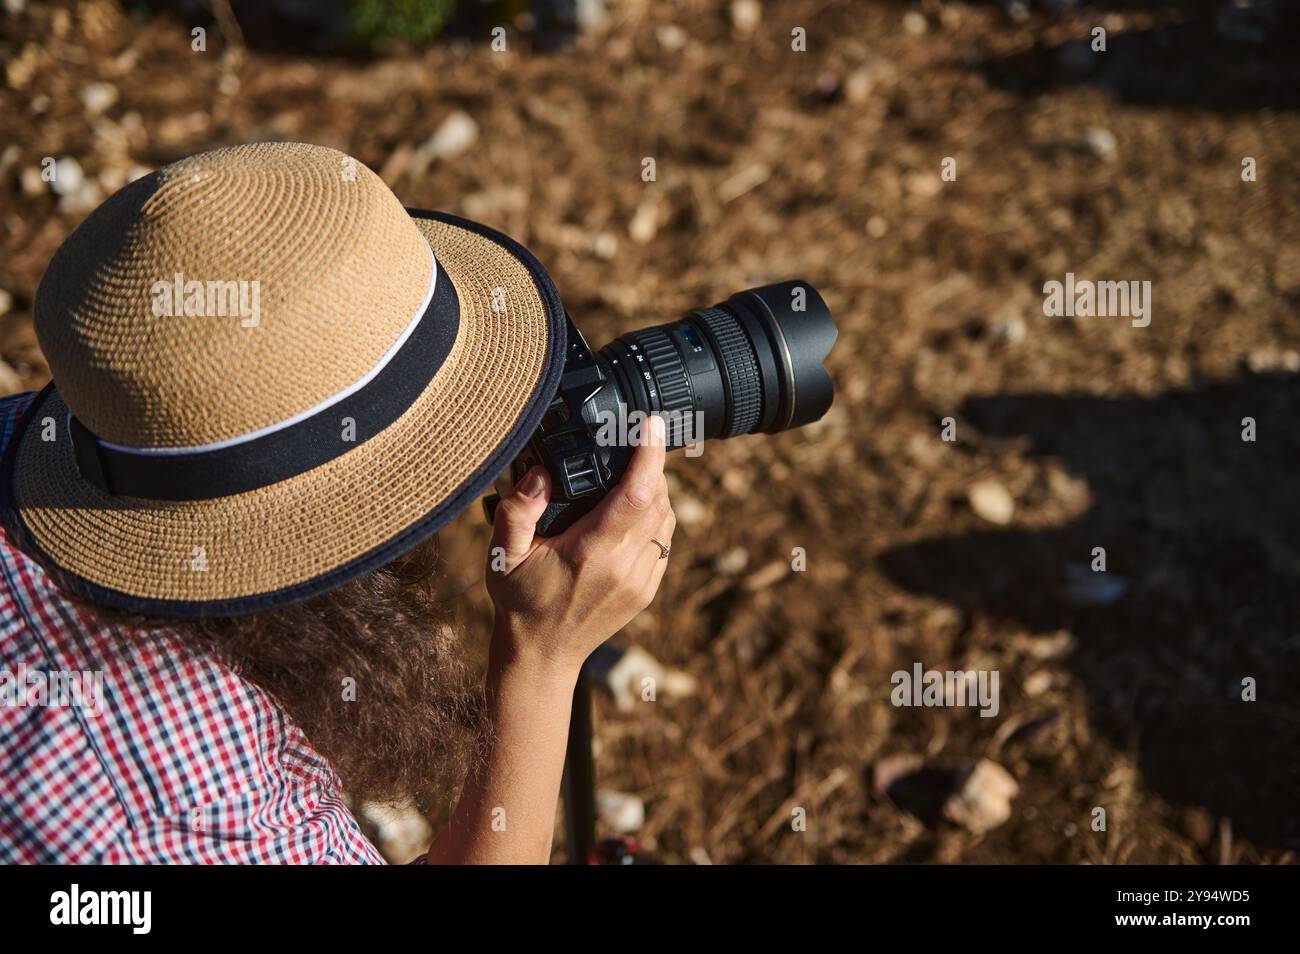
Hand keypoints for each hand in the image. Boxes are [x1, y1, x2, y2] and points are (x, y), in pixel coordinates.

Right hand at [486, 415, 675, 674]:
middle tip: (635, 441)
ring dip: (657, 491)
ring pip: (667, 520)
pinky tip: (635, 509)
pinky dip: (657, 517)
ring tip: (634, 473)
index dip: (650, 455)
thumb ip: (516, 511)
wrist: (542, 656)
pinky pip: (664, 542)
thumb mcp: (501, 556)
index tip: (654, 424)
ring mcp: (641, 581)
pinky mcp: (648, 590)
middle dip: (652, 465)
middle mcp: (624, 567)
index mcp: (591, 553)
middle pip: (659, 500)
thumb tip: (539, 473)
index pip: (635, 494)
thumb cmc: (520, 603)